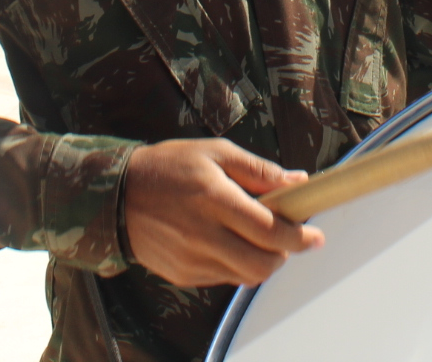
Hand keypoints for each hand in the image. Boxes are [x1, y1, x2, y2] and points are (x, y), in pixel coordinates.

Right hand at [123, 139, 323, 286]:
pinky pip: (223, 279)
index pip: (269, 230)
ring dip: (261, 261)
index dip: (299, 237)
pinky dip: (236, 265)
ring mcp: (192, 260)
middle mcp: (203, 235)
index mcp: (214, 199)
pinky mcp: (183, 275)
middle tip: (288, 238)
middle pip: (262, 264)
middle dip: (284, 254)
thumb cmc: (168, 166)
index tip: (315, 236)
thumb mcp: (214, 152)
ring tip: (256, 238)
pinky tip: (228, 242)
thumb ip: (257, 170)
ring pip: (245, 276)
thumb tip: (297, 180)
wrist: (115, 196)